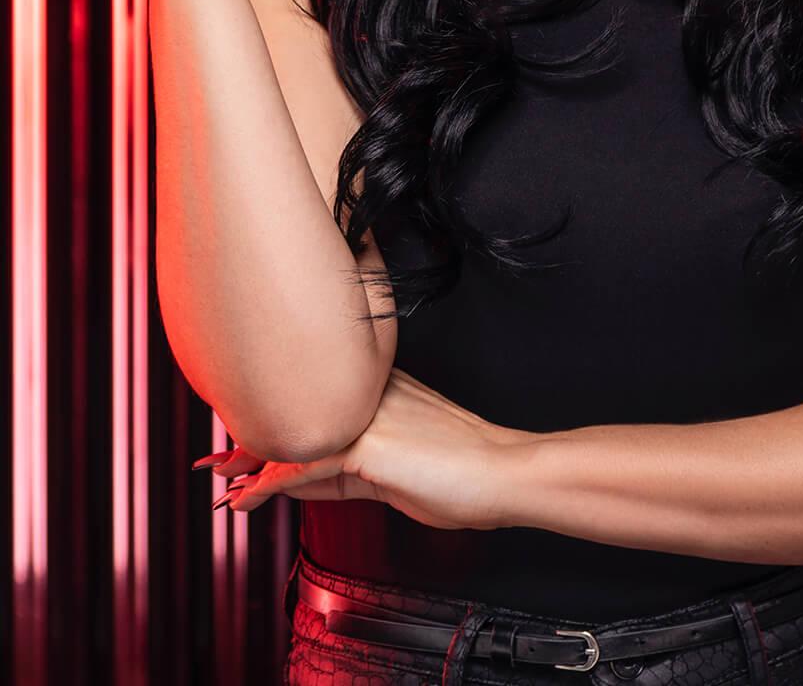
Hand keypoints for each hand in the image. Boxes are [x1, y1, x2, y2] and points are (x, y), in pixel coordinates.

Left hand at [199, 368, 531, 531]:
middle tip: (214, 462)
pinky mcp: (367, 445)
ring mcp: (366, 416)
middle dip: (251, 441)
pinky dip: (269, 484)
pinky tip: (247, 498)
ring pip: (295, 437)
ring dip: (250, 464)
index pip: (315, 410)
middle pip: (297, 417)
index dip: (276, 427)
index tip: (244, 444)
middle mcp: (367, 395)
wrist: (502, 472)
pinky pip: (306, 466)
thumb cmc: (462, 474)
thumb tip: (300, 483)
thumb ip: (348, 472)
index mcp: (378, 391)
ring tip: (220, 483)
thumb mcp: (395, 470)